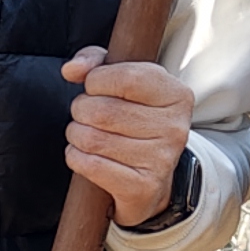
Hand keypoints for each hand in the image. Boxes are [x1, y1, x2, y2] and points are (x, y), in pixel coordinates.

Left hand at [63, 48, 195, 225]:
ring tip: (86, 135)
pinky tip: (86, 156)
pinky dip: (76, 158)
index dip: (96, 80)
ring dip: (76, 135)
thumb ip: (96, 62)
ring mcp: (161, 160)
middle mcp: (175, 128)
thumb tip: (72, 70)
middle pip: (102, 111)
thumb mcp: (122, 83)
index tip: (93, 87)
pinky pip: (90, 165)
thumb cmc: (132, 123)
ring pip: (92, 139)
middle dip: (81, 111)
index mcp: (176, 95)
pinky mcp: (143, 188)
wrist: (149, 181)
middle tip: (86, 116)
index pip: (127, 77)